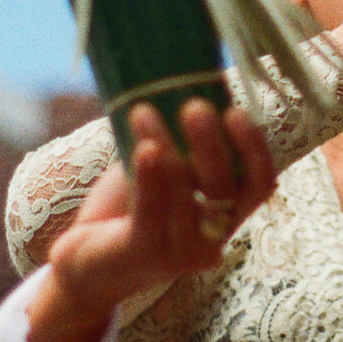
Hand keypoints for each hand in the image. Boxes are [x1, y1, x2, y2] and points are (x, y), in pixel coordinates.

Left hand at [25, 100, 276, 341]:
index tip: (235, 110)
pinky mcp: (145, 256)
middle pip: (227, 191)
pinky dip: (151, 177)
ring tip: (143, 111)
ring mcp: (180, 252)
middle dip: (212, 145)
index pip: (260, 185)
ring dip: (169, 148)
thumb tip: (179, 78)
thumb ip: (178, 143)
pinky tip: (142, 146)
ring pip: (186, 197)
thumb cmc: (127, 209)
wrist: (82, 262)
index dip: (255, 149)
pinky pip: (154, 213)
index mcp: (225, 214)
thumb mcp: (160, 171)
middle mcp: (212, 238)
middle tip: (194, 106)